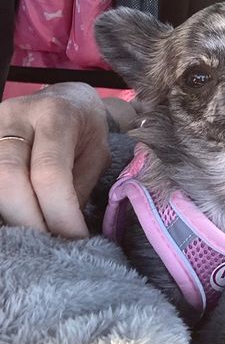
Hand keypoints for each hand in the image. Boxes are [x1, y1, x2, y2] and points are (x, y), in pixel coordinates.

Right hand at [0, 82, 111, 238]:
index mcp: (55, 115)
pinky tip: (13, 221)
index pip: (49, 172)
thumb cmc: (86, 129)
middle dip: (28, 221)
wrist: (67, 98)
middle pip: (7, 178)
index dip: (59, 213)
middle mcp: (15, 116)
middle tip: (48, 245)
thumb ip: (78, 188)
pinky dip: (0, 205)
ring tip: (31, 237)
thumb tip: (65, 234)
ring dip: (9, 216)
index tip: (74, 239)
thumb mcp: (96, 153)